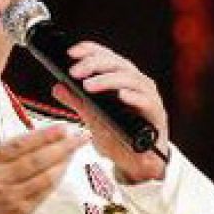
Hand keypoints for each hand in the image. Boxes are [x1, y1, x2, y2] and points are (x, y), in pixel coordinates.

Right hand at [0, 87, 89, 213]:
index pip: (19, 146)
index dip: (43, 137)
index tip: (63, 128)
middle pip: (36, 162)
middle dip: (62, 148)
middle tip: (82, 135)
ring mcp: (10, 198)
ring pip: (44, 179)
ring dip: (63, 163)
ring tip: (77, 148)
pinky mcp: (20, 212)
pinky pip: (43, 193)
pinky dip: (57, 179)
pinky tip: (66, 166)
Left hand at [52, 41, 168, 182]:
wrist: (136, 163)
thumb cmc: (118, 137)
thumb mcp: (92, 119)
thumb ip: (77, 102)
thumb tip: (57, 87)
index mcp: (121, 79)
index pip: (106, 56)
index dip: (90, 50)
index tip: (71, 52)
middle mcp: (136, 83)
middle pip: (117, 64)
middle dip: (94, 64)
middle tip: (74, 72)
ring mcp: (148, 97)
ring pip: (131, 79)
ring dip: (109, 80)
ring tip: (89, 85)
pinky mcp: (156, 114)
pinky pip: (147, 101)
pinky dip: (134, 97)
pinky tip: (121, 96)